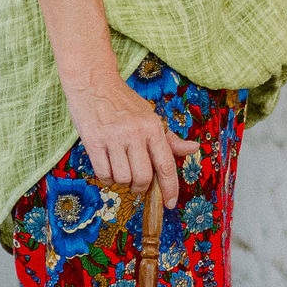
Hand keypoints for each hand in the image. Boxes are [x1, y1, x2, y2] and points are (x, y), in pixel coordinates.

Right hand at [66, 73, 199, 207]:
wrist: (93, 83)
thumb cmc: (123, 102)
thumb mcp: (149, 117)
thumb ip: (169, 138)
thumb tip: (194, 148)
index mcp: (153, 127)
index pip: (166, 165)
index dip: (171, 188)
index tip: (170, 204)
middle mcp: (135, 133)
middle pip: (143, 177)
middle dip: (141, 188)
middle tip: (136, 184)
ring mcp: (113, 137)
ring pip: (123, 178)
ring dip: (121, 182)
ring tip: (119, 169)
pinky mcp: (93, 141)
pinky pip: (103, 174)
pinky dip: (107, 178)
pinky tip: (107, 167)